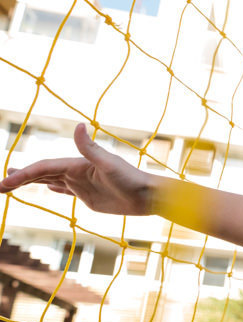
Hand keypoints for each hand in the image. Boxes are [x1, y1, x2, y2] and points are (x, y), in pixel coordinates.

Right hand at [0, 123, 152, 215]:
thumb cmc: (132, 180)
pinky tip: (47, 188)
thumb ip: (91, 147)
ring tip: (12, 182)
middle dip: (20, 178)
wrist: (148, 196)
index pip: (43, 168)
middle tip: (0, 184)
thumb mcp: (109, 164)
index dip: (22, 175)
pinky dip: (52, 188)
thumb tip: (79, 125)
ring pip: (50, 181)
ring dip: (32, 181)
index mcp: (77, 164)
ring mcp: (81, 183)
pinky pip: (65, 190)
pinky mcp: (88, 195)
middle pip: (41, 174)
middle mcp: (76, 171)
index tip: (4, 183)